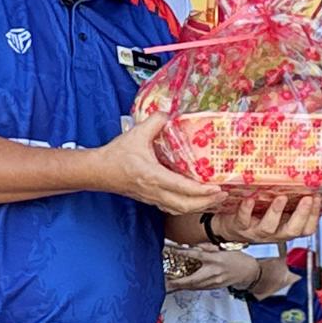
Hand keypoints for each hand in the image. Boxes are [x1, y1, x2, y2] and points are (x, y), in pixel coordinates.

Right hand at [87, 115, 225, 213]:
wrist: (98, 171)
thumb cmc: (116, 155)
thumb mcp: (136, 133)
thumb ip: (155, 122)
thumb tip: (169, 113)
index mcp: (152, 176)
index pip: (182, 188)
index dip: (202, 191)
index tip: (217, 189)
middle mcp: (154, 190)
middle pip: (185, 205)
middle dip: (206, 203)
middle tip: (223, 195)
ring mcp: (152, 197)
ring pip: (179, 209)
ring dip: (198, 207)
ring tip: (213, 199)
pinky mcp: (150, 199)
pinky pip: (172, 208)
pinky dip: (187, 206)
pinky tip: (195, 201)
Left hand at [169, 247, 261, 292]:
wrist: (248, 272)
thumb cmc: (237, 258)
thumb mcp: (223, 248)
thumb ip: (207, 247)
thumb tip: (193, 246)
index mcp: (216, 259)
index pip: (195, 255)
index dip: (182, 252)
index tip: (171, 250)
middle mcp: (214, 272)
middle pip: (192, 278)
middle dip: (178, 282)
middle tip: (165, 282)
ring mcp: (214, 282)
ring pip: (194, 286)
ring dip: (181, 286)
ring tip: (169, 286)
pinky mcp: (215, 287)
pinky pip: (199, 288)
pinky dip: (190, 287)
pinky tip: (182, 286)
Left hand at [214, 192, 321, 244]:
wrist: (229, 227)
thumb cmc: (258, 216)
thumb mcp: (277, 213)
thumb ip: (291, 204)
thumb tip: (311, 187)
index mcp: (285, 229)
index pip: (305, 229)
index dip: (313, 216)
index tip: (317, 198)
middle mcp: (273, 234)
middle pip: (291, 231)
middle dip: (301, 215)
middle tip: (307, 199)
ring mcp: (255, 232)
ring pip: (268, 228)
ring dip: (276, 212)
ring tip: (281, 197)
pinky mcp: (239, 226)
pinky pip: (243, 219)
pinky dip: (246, 209)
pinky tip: (250, 199)